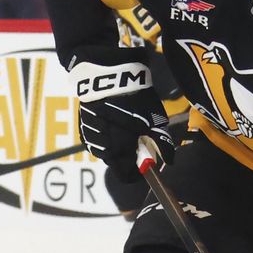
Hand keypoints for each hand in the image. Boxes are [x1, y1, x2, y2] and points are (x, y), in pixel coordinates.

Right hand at [69, 46, 174, 181]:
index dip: (140, 171)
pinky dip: (108, 132)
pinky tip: (115, 117)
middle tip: (141, 136)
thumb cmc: (135, 101)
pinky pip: (99, 137)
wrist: (108, 76)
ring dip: (118, 143)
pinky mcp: (83, 125)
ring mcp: (89, 137)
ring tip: (128, 123)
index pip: (127, 176)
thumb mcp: (156, 121)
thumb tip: (170, 161)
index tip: (148, 159)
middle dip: (130, 154)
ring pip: (107, 149)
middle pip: (118, 162)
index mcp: (117, 152)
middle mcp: (100, 149)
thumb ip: (163, 143)